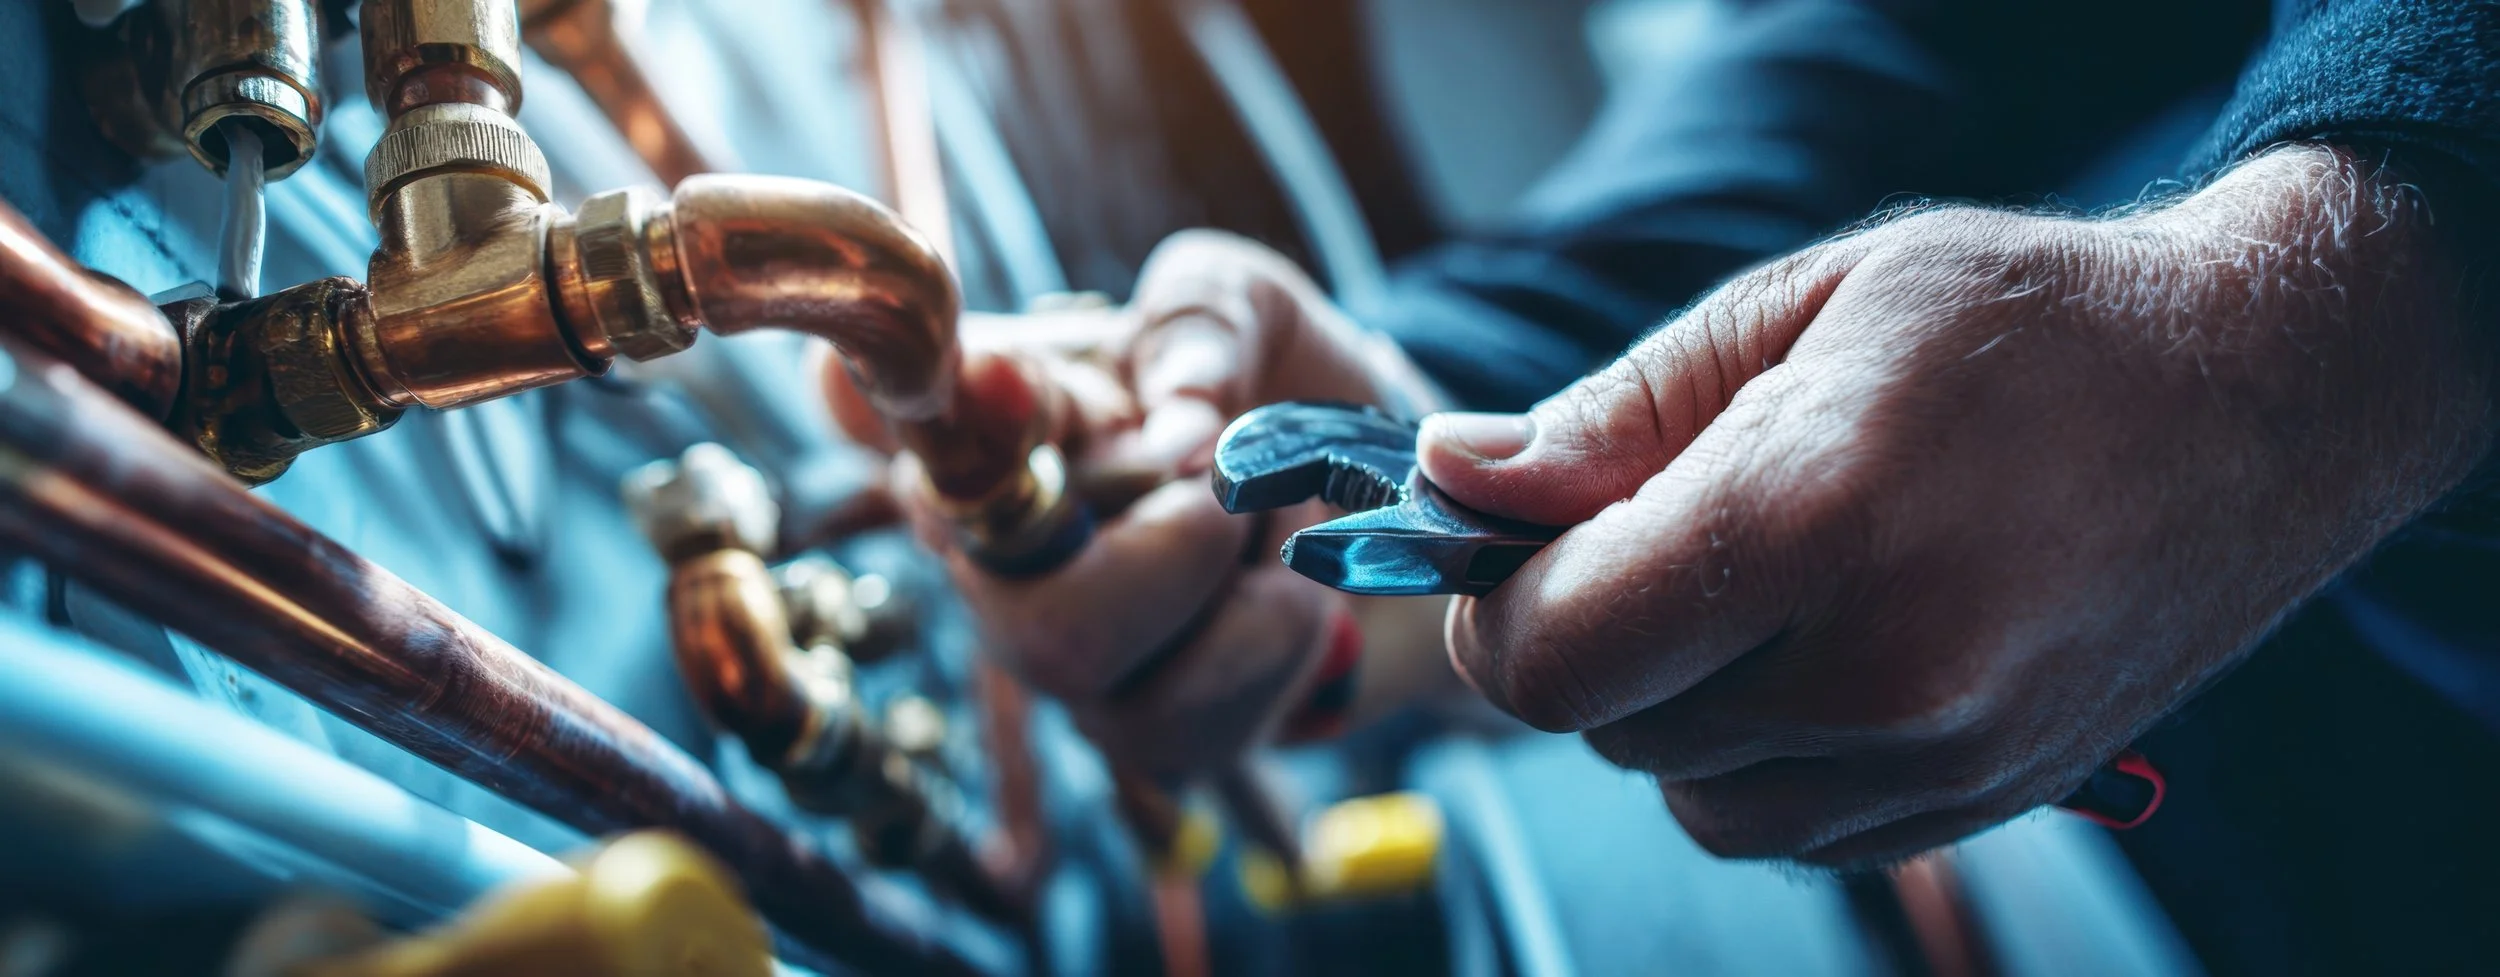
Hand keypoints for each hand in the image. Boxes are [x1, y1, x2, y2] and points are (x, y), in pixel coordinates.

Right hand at [828, 231, 1452, 778]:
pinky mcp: (1140, 733)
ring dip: (1240, 582)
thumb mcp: (1244, 306)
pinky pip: (1178, 726)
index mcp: (992, 416)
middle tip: (1236, 488)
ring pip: (1083, 661)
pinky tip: (1293, 598)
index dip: (944, 407)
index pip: (889, 409)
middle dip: (1167, 543)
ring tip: (1277, 527)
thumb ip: (1199, 318)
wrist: (1388, 501)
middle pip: (1003, 596)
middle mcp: (989, 545)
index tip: (1005, 377)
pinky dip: (1273, 641)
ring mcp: (1055, 654)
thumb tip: (1179, 414)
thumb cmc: (1276, 386)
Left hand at [1423, 144, 2496, 865]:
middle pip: (1608, 728)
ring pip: (1689, 794)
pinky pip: (1785, 827)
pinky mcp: (1980, 806)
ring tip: (1758, 582)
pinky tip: (1824, 642)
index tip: (1508, 546)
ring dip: (1673, 707)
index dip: (1495, 607)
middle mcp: (1883, 671)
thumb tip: (1452, 473)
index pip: (1555, 654)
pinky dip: (1761, 755)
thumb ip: (1612, 414)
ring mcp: (1943, 759)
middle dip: (1590, 636)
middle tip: (1654, 530)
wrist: (2262, 400)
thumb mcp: (1803, 305)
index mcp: (1815, 518)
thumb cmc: (2025, 325)